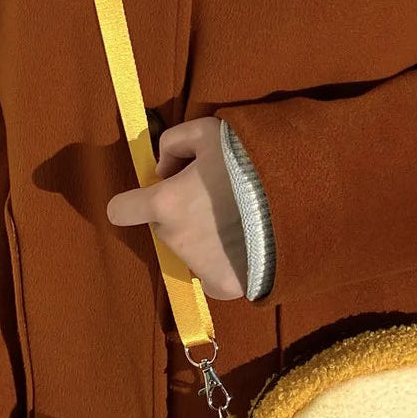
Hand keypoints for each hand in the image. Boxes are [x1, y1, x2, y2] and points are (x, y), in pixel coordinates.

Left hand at [107, 116, 246, 300]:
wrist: (295, 202)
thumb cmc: (248, 163)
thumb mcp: (207, 131)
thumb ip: (172, 143)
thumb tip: (163, 169)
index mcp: (164, 204)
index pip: (120, 211)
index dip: (131, 203)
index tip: (152, 198)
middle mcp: (175, 239)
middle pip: (163, 228)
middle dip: (180, 216)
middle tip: (215, 201)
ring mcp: (198, 266)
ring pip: (189, 251)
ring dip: (203, 238)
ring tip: (237, 222)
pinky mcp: (223, 286)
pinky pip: (210, 277)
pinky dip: (221, 266)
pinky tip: (241, 250)